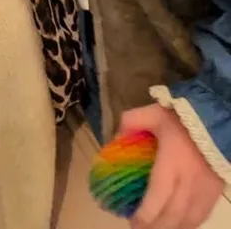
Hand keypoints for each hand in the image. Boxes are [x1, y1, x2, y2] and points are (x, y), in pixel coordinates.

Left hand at [120, 105, 223, 228]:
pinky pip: (200, 218)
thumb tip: (116, 137)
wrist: (215, 120)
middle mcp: (188, 183)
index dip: (144, 215)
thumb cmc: (182, 119)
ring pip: (187, 222)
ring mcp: (203, 191)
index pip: (157, 198)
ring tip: (154, 228)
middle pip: (171, 217)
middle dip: (154, 227)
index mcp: (171, 164)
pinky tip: (176, 224)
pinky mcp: (214, 194)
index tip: (131, 219)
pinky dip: (187, 225)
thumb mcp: (154, 113)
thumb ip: (132, 122)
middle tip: (138, 228)